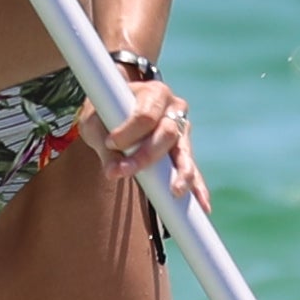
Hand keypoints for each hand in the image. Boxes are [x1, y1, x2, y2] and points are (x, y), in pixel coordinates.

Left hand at [97, 59, 201, 206]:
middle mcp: (173, 109)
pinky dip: (197, 187)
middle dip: (146, 155)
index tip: (110, 144)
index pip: (146, 114)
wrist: (117, 108)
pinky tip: (202, 206)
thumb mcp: (97, 123)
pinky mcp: (183, 151)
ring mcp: (182, 130)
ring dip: (181, 173)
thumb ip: (105, 148)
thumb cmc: (104, 113)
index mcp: (153, 93)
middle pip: (166, 133)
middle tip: (124, 172)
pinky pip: (192, 169)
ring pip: (184, 152)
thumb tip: (113, 173)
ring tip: (176, 191)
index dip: (129, 131)